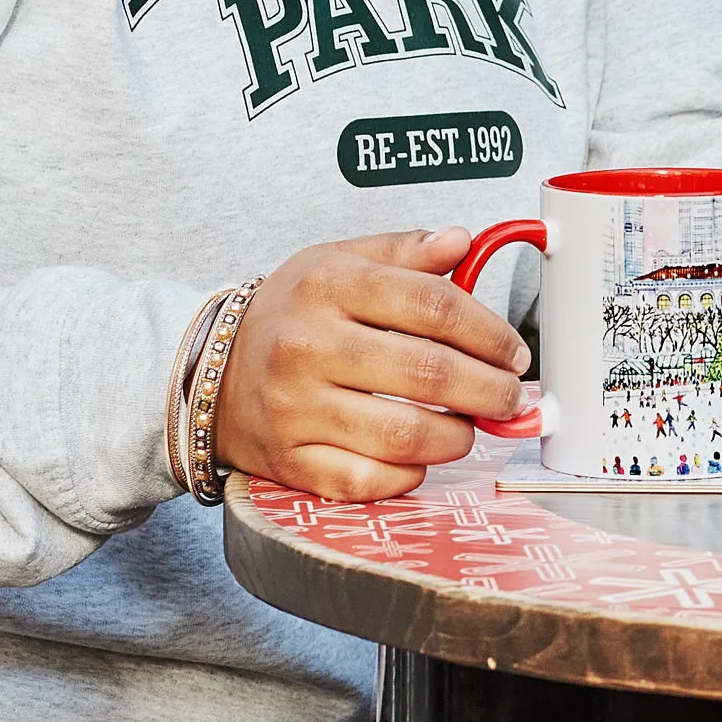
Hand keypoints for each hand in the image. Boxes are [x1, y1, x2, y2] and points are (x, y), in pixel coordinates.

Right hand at [213, 228, 531, 501]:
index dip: (488, 333)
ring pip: (402, 434)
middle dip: (487, 389)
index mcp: (330, 284)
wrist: (208, 372)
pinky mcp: (287, 462)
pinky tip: (422, 458)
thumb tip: (464, 241)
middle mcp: (309, 346)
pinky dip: (407, 475)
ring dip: (456, 436)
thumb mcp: (339, 261)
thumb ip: (405, 250)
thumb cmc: (292, 314)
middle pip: (427, 372)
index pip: (433, 306)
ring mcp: (295, 408)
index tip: (514, 352)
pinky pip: (364, 480)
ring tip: (471, 426)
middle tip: (509, 396)